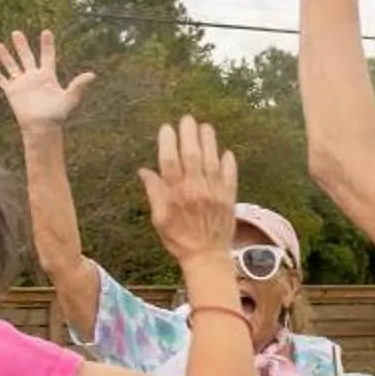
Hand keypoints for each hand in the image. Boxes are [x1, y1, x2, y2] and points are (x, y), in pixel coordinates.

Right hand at [0, 29, 97, 130]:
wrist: (42, 127)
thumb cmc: (58, 114)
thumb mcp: (70, 98)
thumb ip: (78, 85)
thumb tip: (92, 75)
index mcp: (48, 76)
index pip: (47, 56)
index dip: (47, 45)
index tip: (46, 32)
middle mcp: (34, 77)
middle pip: (26, 57)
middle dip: (21, 45)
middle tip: (16, 33)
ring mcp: (22, 84)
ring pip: (12, 66)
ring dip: (5, 56)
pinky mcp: (12, 92)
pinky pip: (2, 80)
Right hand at [138, 116, 239, 266]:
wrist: (207, 257)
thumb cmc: (179, 239)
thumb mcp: (160, 218)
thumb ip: (154, 192)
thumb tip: (144, 171)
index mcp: (175, 195)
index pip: (170, 161)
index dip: (168, 142)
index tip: (167, 128)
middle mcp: (195, 190)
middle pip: (192, 155)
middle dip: (189, 134)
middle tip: (187, 118)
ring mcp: (214, 193)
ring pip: (211, 161)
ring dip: (209, 142)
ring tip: (206, 127)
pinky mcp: (229, 198)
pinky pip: (230, 176)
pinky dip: (228, 163)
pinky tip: (226, 151)